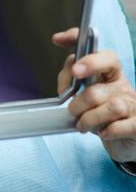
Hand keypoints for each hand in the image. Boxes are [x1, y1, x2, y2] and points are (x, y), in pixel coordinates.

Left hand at [53, 28, 135, 162]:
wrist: (126, 139)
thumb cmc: (103, 115)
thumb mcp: (87, 96)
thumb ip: (73, 84)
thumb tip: (62, 88)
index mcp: (110, 73)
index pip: (103, 55)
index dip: (86, 53)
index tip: (64, 52)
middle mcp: (123, 85)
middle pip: (96, 88)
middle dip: (78, 102)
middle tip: (72, 110)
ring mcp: (133, 104)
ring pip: (109, 107)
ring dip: (89, 119)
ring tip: (82, 125)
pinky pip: (122, 126)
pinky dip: (108, 130)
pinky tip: (103, 132)